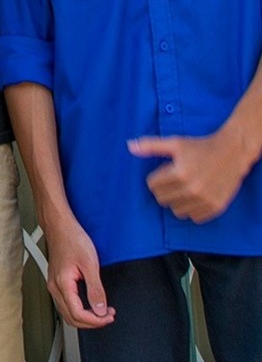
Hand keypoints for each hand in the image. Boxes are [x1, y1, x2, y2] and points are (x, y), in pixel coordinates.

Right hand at [41, 213, 114, 328]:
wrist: (60, 227)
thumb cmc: (72, 239)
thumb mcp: (90, 264)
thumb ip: (96, 290)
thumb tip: (100, 310)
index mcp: (62, 284)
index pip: (78, 314)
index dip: (95, 321)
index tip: (108, 317)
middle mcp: (55, 287)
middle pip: (71, 318)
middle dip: (92, 322)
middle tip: (108, 316)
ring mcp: (54, 285)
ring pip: (68, 312)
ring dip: (86, 317)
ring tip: (102, 312)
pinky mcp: (57, 282)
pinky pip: (67, 303)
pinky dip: (80, 309)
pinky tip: (91, 304)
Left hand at [128, 130, 252, 221]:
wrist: (233, 152)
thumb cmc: (200, 147)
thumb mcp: (175, 143)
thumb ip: (151, 146)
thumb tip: (129, 146)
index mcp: (180, 173)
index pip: (152, 186)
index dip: (156, 178)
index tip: (166, 172)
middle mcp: (192, 189)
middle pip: (162, 200)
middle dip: (164, 190)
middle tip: (175, 181)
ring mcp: (205, 200)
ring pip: (177, 211)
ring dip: (177, 201)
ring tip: (185, 189)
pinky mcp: (216, 207)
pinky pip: (194, 218)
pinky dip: (192, 209)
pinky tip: (196, 197)